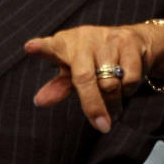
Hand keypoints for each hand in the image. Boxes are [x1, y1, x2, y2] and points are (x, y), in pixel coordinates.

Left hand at [26, 20, 163, 131]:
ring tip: (114, 105)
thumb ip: (59, 86)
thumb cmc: (95, 59)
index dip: (41, 48)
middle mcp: (84, 37)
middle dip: (93, 106)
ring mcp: (107, 37)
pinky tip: (126, 85)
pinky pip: (129, 78)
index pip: (50, 47)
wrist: (134, 40)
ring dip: (114, 101)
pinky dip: (128, 90)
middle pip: (85, 78)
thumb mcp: (74, 71)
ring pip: (110, 82)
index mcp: (65, 44)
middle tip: (102, 125)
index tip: (30, 47)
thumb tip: (39, 101)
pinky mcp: (129, 41)